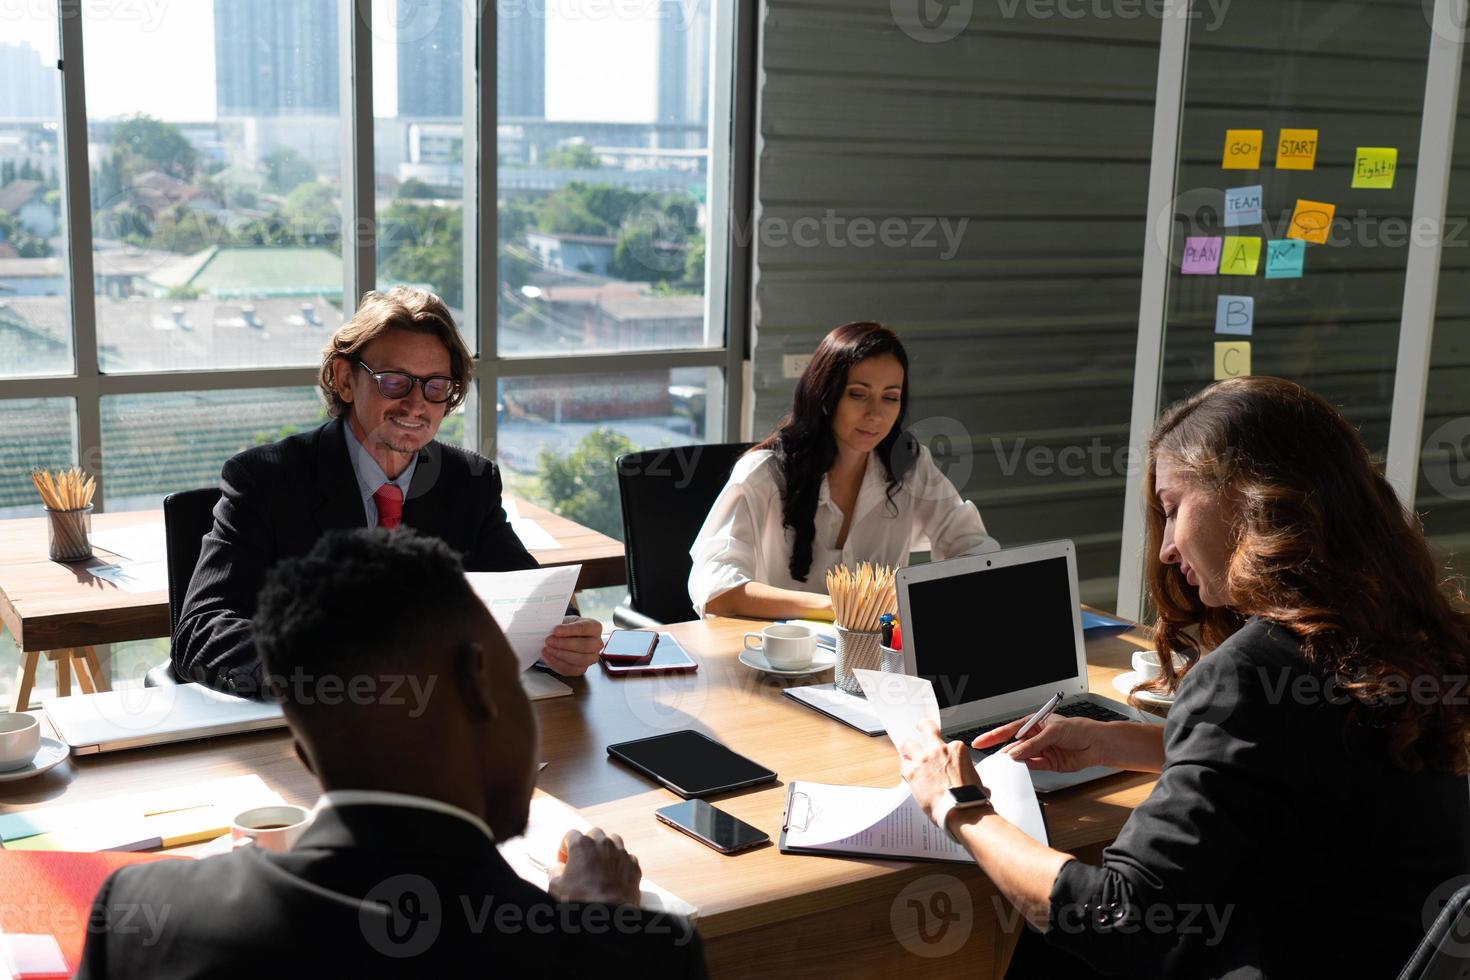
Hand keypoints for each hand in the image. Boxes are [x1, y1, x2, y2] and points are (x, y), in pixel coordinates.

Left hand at [541, 616, 601, 675]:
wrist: (565, 638)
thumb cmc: (567, 628)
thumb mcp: (564, 621)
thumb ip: (560, 624)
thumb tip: (551, 631)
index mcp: (594, 627)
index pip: (585, 628)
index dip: (570, 630)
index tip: (556, 630)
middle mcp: (597, 643)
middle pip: (585, 646)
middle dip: (564, 644)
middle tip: (549, 640)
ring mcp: (591, 658)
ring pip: (580, 660)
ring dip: (560, 655)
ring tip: (547, 649)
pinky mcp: (582, 669)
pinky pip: (571, 669)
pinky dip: (557, 663)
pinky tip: (548, 656)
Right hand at [548, 828, 641, 906]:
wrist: (606, 915)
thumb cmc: (581, 900)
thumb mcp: (556, 887)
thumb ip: (556, 872)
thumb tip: (558, 869)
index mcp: (582, 844)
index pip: (571, 835)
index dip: (565, 848)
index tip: (564, 862)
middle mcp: (603, 844)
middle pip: (594, 835)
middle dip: (587, 846)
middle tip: (581, 863)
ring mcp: (621, 853)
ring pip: (613, 841)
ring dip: (606, 850)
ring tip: (599, 866)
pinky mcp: (633, 866)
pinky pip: (627, 857)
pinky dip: (620, 863)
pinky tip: (614, 876)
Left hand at [899, 720, 983, 826]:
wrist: (961, 810)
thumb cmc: (970, 798)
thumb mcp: (975, 779)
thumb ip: (967, 774)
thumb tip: (969, 781)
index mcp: (957, 749)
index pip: (946, 743)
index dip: (942, 750)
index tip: (940, 753)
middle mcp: (939, 750)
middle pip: (927, 728)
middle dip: (922, 727)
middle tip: (920, 728)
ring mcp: (924, 759)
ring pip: (908, 744)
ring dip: (907, 750)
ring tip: (907, 756)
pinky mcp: (912, 772)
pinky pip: (902, 765)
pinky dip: (904, 769)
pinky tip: (907, 775)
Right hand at [972, 715, 1106, 772]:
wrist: (1097, 744)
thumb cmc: (1079, 729)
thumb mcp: (1053, 732)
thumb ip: (1033, 744)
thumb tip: (1016, 753)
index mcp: (1033, 723)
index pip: (1009, 730)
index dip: (993, 736)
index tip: (979, 742)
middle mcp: (1035, 737)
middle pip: (1013, 745)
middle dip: (1003, 752)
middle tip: (993, 759)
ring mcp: (1041, 751)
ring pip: (1021, 757)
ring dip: (1014, 761)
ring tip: (1006, 766)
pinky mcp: (1048, 764)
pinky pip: (1032, 766)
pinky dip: (1025, 768)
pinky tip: (1020, 768)